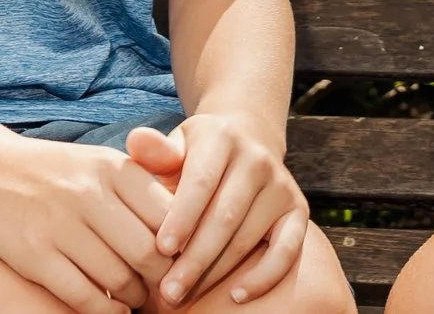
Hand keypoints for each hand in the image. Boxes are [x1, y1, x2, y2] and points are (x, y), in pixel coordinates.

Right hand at [0, 131, 176, 312]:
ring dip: (133, 297)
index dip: (182, 246)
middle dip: (162, 279)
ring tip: (135, 298)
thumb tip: (187, 233)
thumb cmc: (59, 173)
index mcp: (114, 168)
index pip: (169, 216)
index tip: (183, 261)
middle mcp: (89, 193)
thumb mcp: (103, 164)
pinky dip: (104, 311)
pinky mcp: (34, 254)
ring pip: (117, 278)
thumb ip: (144, 189)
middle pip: (147, 252)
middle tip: (165, 290)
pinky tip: (112, 309)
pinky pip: (82, 296)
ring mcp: (59, 224)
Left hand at [125, 114, 307, 306]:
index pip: (201, 181)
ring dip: (216, 273)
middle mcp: (257, 158)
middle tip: (167, 291)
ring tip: (186, 295)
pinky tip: (236, 296)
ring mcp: (281, 185)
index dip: (181, 217)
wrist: (247, 143)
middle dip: (194, 258)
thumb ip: (156, 152)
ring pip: (248, 237)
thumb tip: (136, 140)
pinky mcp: (298, 209)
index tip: (160, 250)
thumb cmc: (197, 157)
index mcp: (222, 138)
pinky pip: (286, 249)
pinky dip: (264, 276)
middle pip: (225, 216)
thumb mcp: (176, 147)